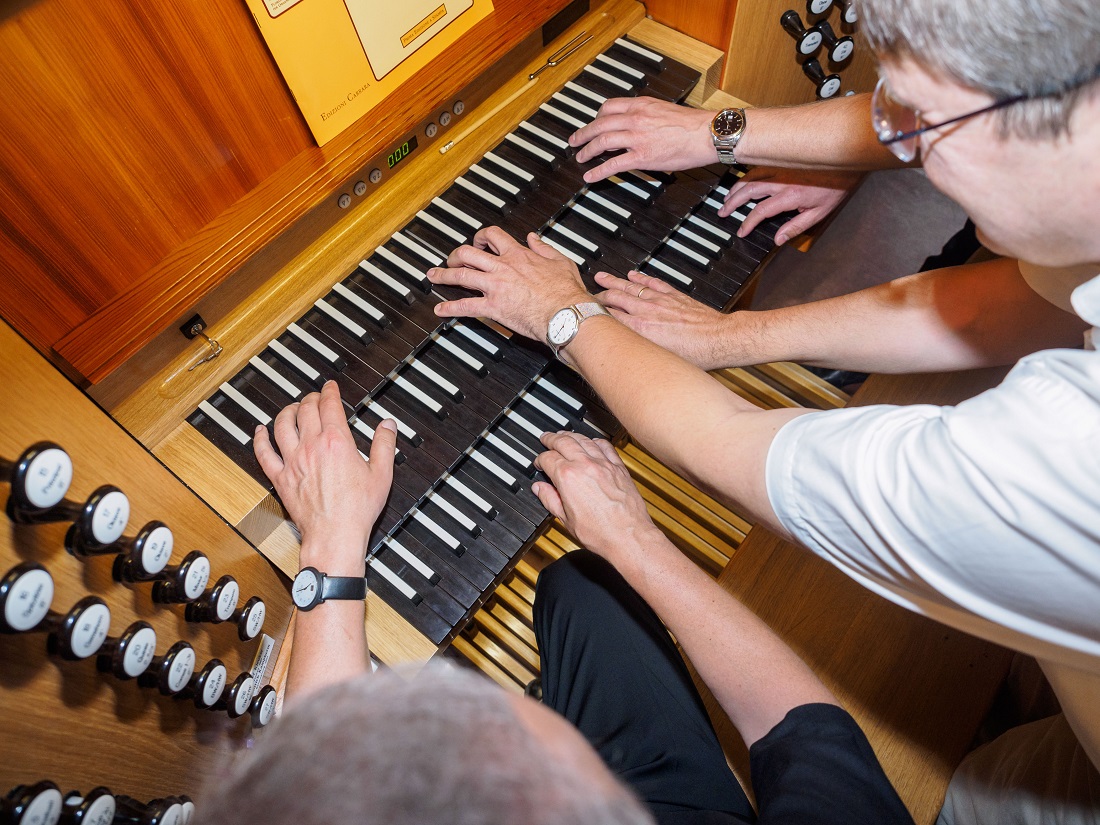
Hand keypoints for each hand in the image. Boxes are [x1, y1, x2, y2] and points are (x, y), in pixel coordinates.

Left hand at [253, 381, 396, 570]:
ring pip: (282, 425)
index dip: (329, 391)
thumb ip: (384, 445)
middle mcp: (311, 447)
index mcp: (336, 442)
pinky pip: (264, 453)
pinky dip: (260, 439)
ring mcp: (293, 462)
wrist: (335, 535)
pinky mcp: (281, 478)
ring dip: (286, 411)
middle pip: (305, 410)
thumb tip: (387, 426)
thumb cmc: (357, 510)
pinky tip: (260, 431)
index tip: (330, 386)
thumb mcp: (382, 474)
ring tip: (292, 408)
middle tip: (315, 397)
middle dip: (310, 398)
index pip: (329, 405)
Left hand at [427, 226, 590, 341]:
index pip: (493, 236)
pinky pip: (465, 306)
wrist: (565, 314)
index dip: (481, 236)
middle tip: (450, 260)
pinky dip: (450, 308)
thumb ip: (543, 248)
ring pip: (460, 276)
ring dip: (443, 275)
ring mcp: (495, 287)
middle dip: (455, 255)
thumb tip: (533, 238)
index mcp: (518, 255)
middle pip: (468, 253)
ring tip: (433, 276)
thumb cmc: (566, 292)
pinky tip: (440, 310)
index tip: (478, 241)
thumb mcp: (560, 261)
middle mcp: (502, 268)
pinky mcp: (493, 307)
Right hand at [532, 431, 660, 572]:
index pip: (548, 458)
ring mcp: (604, 464)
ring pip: (584, 440)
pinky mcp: (618, 467)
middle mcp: (586, 465)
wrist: (628, 536)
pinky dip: (595, 441)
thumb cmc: (601, 532)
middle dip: (552, 439)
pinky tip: (591, 442)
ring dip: (571, 435)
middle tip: (546, 438)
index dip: (540, 460)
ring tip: (564, 435)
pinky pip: (605, 446)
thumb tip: (540, 489)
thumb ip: (550, 499)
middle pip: (564, 442)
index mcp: (568, 477)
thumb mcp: (566, 519)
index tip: (539, 463)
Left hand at [570, 96, 715, 183]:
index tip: (593, 124)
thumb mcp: (664, 110)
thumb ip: (646, 116)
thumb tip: (636, 126)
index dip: (597, 117)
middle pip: (600, 124)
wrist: (707, 133)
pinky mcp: (642, 157)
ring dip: (587, 150)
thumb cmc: (692, 124)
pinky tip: (590, 177)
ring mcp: (637, 138)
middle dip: (583, 134)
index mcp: (641, 105)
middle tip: (574, 141)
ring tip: (580, 158)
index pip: (609, 107)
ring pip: (602, 142)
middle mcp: (635, 118)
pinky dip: (598, 171)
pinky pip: (613, 164)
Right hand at [594, 271, 728, 369]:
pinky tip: (632, 274)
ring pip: (631, 287)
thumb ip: (640, 352)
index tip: (586, 312)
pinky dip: (641, 277)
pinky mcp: (674, 296)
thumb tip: (628, 355)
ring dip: (614, 281)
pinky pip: (653, 283)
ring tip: (601, 277)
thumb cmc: (696, 354)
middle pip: (616, 298)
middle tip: (589, 295)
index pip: (610, 316)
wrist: (719, 339)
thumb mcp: (659, 359)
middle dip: (600, 295)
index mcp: (641, 329)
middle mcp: (648, 312)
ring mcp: (661, 301)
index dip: (595, 313)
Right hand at [719, 167, 861, 245]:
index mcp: (790, 195)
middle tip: (722, 212)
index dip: (748, 222)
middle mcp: (782, 180)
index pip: (761, 210)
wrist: (844, 159)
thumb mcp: (820, 213)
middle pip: (749, 190)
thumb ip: (796, 227)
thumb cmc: (836, 186)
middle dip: (732, 202)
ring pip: (750, 177)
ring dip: (735, 188)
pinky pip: (758, 167)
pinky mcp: (782, 161)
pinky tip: (741, 183)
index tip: (741, 231)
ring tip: (726, 199)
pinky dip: (745, 176)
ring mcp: (780, 168)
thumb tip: (778, 239)